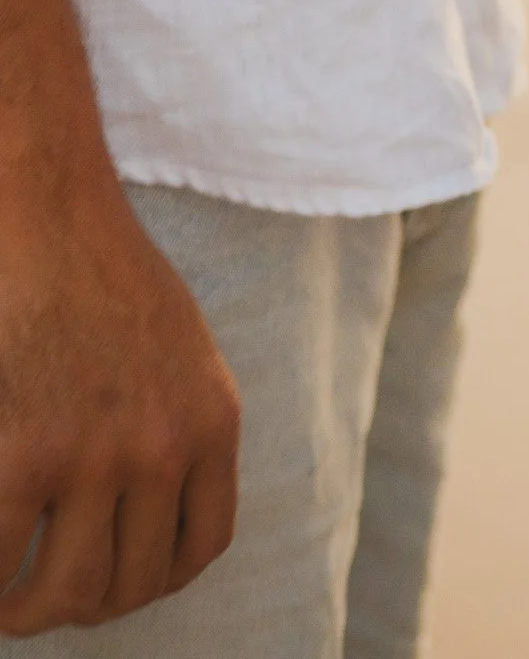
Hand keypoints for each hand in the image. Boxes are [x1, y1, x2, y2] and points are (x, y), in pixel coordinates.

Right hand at [0, 156, 239, 633]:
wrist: (50, 212)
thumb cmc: (103, 272)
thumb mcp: (180, 347)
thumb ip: (179, 423)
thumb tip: (148, 508)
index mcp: (212, 421)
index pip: (200, 546)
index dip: (155, 580)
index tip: (118, 580)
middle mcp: (164, 446)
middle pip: (131, 581)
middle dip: (87, 603)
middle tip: (47, 595)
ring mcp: (95, 454)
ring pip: (67, 590)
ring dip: (31, 610)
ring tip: (9, 604)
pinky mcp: (26, 453)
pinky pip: (1, 558)